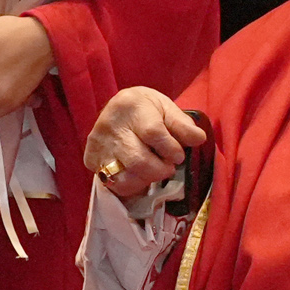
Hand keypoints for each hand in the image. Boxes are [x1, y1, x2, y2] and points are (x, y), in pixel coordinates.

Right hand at [84, 87, 206, 202]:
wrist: (117, 109)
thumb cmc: (146, 110)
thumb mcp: (166, 109)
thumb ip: (182, 125)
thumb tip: (198, 139)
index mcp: (130, 105)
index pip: (153, 133)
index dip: (170, 149)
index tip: (179, 155)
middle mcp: (109, 125)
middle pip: (138, 160)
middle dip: (160, 169)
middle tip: (168, 166)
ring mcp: (98, 144)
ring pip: (125, 177)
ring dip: (147, 179)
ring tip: (154, 170)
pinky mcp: (91, 159)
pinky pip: (115, 184)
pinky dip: (133, 184)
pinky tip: (139, 174)